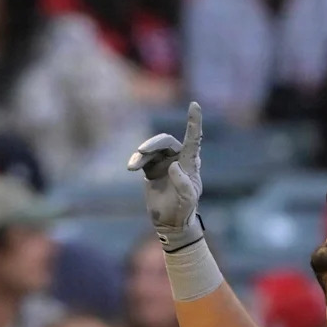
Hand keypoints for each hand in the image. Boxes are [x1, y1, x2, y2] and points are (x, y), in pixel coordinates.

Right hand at [127, 102, 203, 251]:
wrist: (171, 222)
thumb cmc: (184, 210)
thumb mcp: (188, 199)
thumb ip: (184, 184)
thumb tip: (173, 165)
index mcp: (190, 163)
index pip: (193, 139)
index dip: (194, 122)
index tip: (195, 104)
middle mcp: (178, 158)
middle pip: (165, 141)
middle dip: (153, 143)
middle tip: (142, 150)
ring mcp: (163, 162)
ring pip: (152, 149)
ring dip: (142, 153)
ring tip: (134, 165)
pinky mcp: (151, 169)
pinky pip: (142, 159)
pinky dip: (137, 160)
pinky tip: (132, 167)